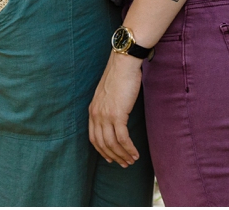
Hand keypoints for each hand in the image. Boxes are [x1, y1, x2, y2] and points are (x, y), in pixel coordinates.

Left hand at [88, 51, 142, 166]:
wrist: (123, 64)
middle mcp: (96, 115)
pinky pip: (122, 138)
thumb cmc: (119, 75)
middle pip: (102, 144)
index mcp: (92, 110)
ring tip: (131, 161)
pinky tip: (135, 153)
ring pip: (112, 144)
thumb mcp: (108, 93)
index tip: (110, 157)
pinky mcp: (117, 115)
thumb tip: (116, 116)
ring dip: (122, 155)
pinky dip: (129, 148)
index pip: (94, 137)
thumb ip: (108, 106)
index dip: (102, 150)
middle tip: (123, 164)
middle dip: (113, 156)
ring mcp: (105, 116)